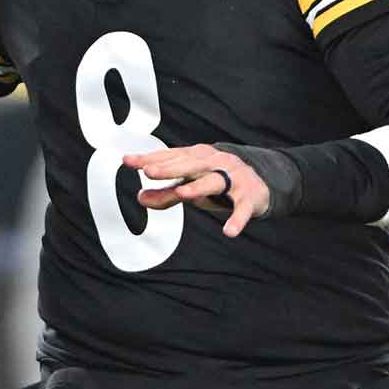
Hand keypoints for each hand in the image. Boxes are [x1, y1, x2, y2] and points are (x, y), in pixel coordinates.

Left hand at [124, 143, 270, 237]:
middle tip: (149, 172)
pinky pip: (243, 208)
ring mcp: (233, 179)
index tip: (127, 161)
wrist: (261, 182)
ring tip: (183, 193)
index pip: (171, 157)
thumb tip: (139, 198)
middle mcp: (215, 163)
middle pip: (190, 164)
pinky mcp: (249, 196)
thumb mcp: (191, 187)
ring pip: (214, 182)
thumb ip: (166, 193)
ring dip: (198, 187)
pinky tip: (229, 232)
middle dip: (170, 168)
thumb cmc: (218, 182)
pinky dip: (237, 219)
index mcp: (198, 157)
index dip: (149, 159)